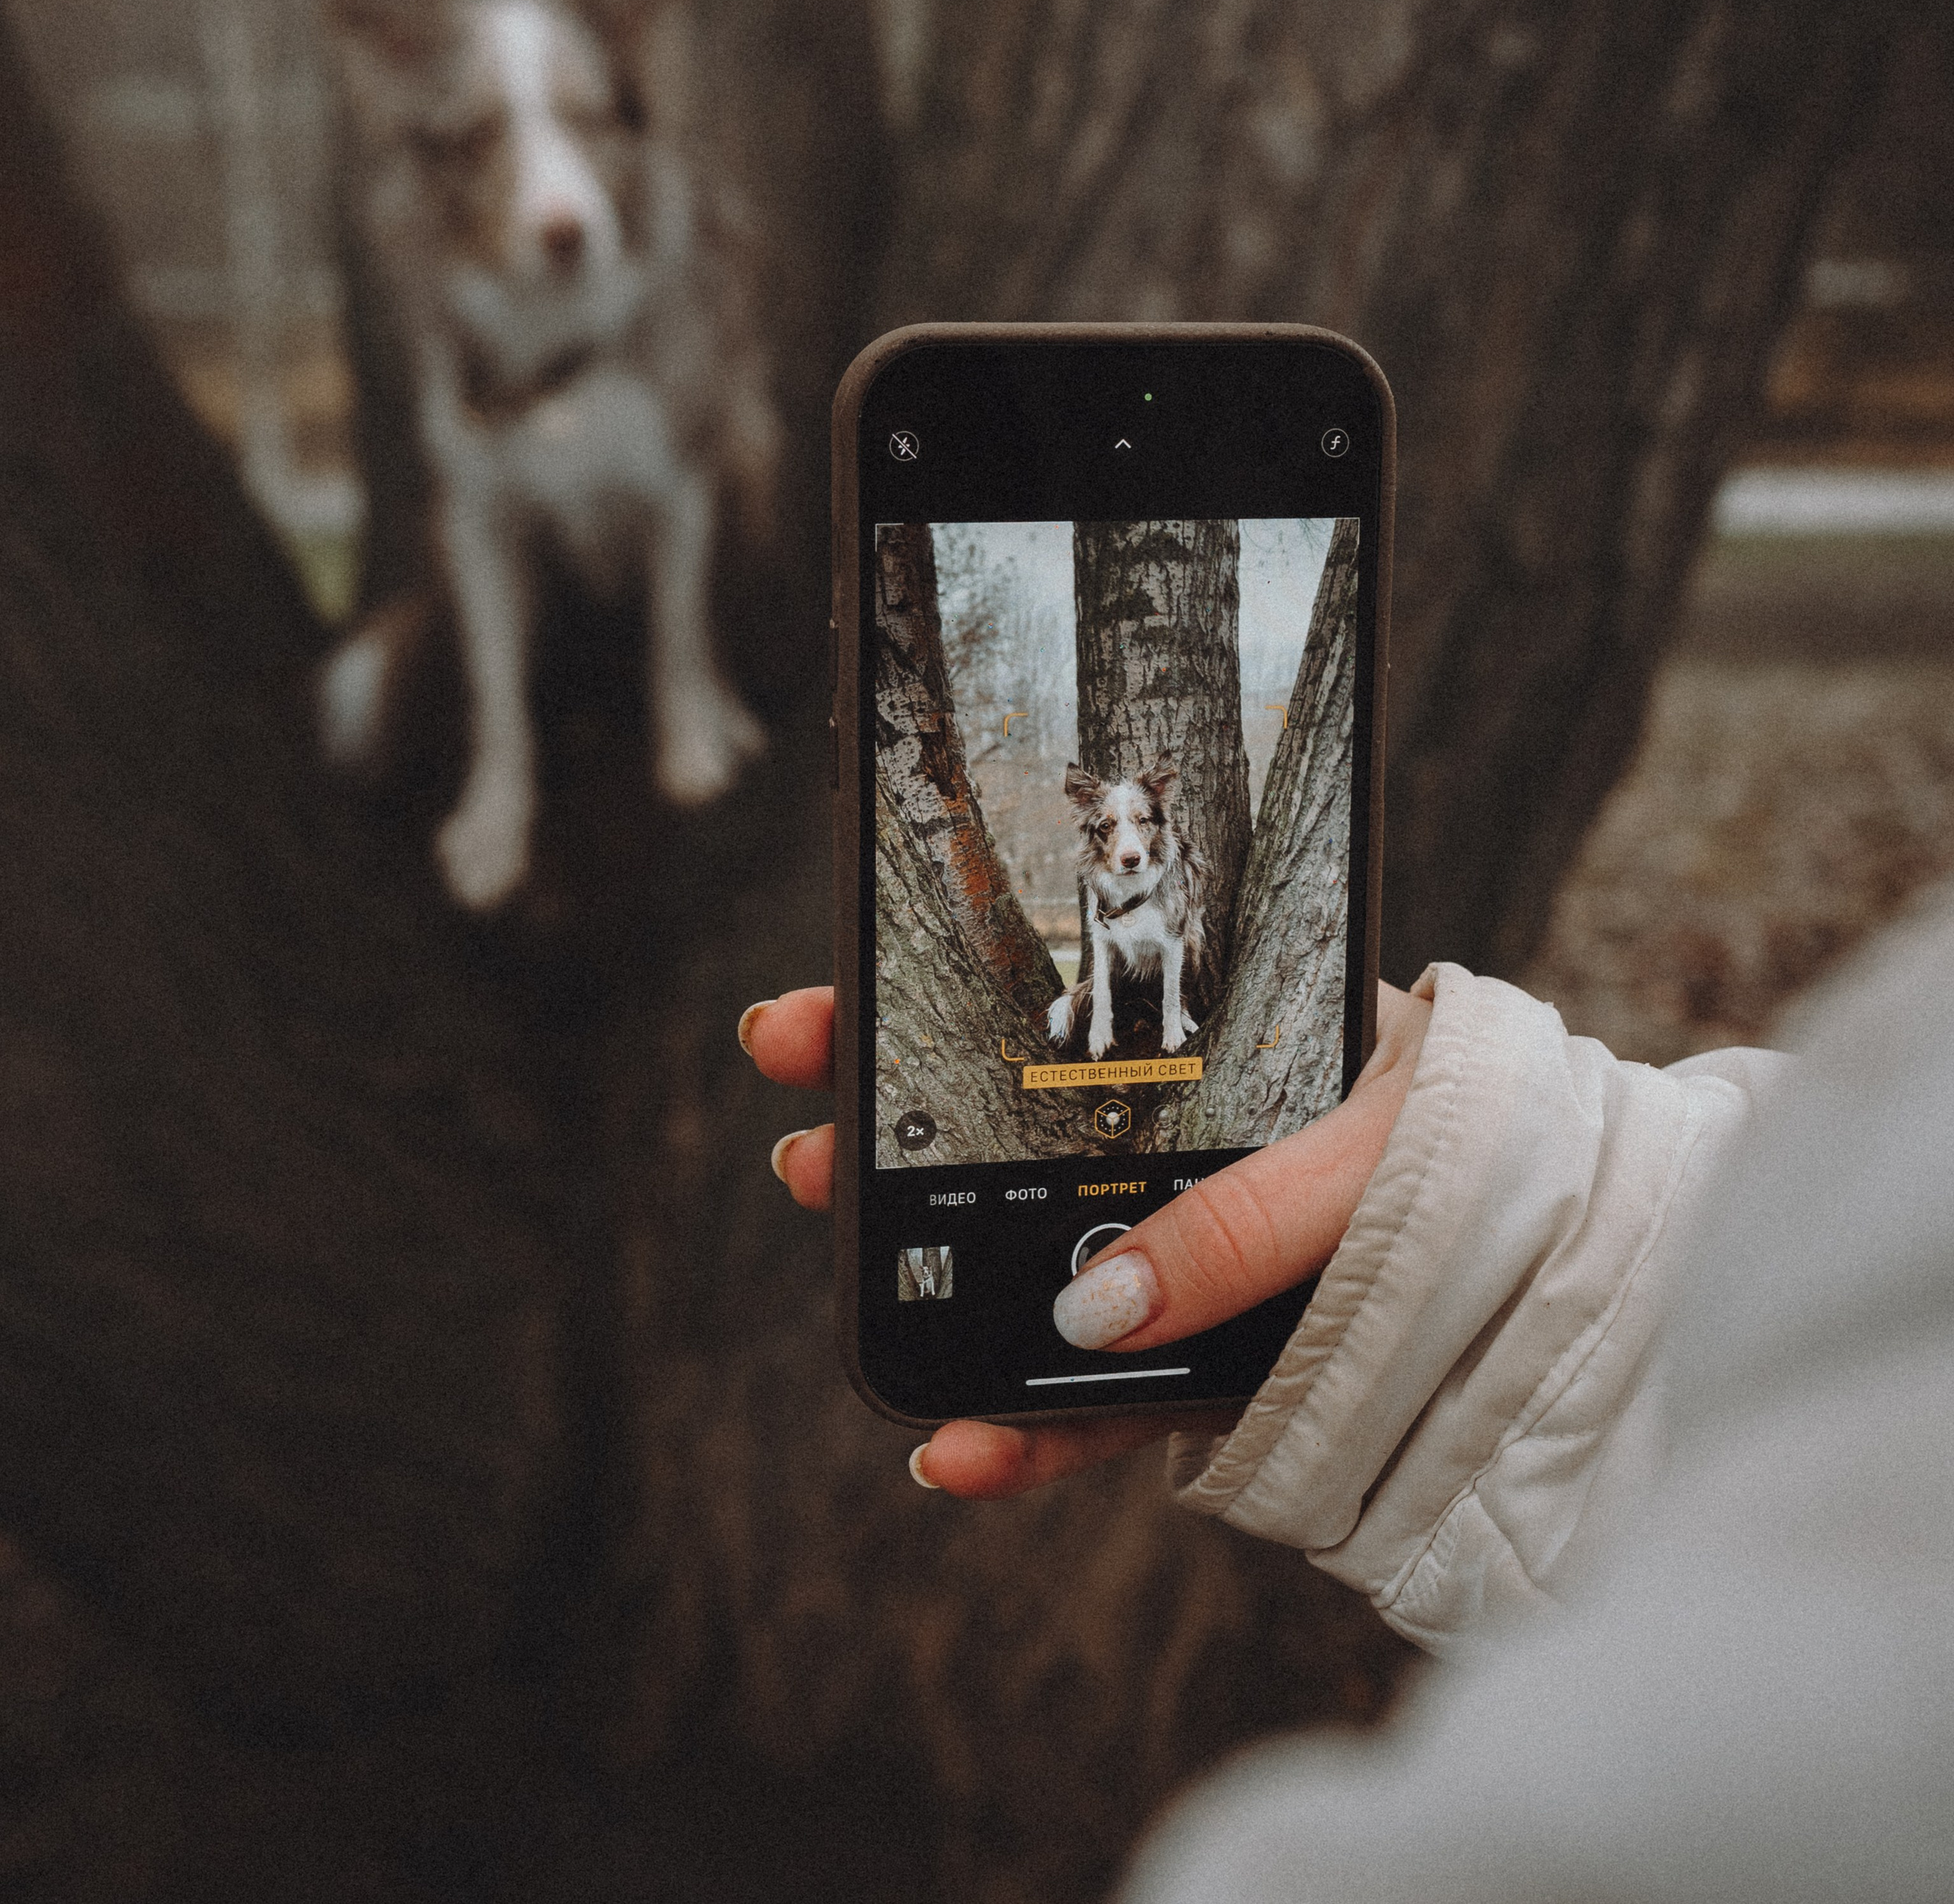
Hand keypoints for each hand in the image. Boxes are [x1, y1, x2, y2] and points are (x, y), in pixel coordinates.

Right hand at [741, 979, 1429, 1498]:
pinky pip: (1106, 1405)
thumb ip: (1239, 1225)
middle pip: (1009, 1150)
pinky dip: (1035, 1437)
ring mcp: (1194, 1263)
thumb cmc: (1495, 1162)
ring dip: (941, 1307)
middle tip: (803, 1151)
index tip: (816, 1022)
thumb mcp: (1369, 1159)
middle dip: (894, 1156)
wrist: (1593, 1277)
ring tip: (864, 1330)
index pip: (1040, 1021)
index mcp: (1213, 1051)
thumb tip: (1093, 1310)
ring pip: (1037, 1281)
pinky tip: (967, 1456)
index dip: (920, 1019)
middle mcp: (1186, 1154)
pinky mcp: (1217, 1368)